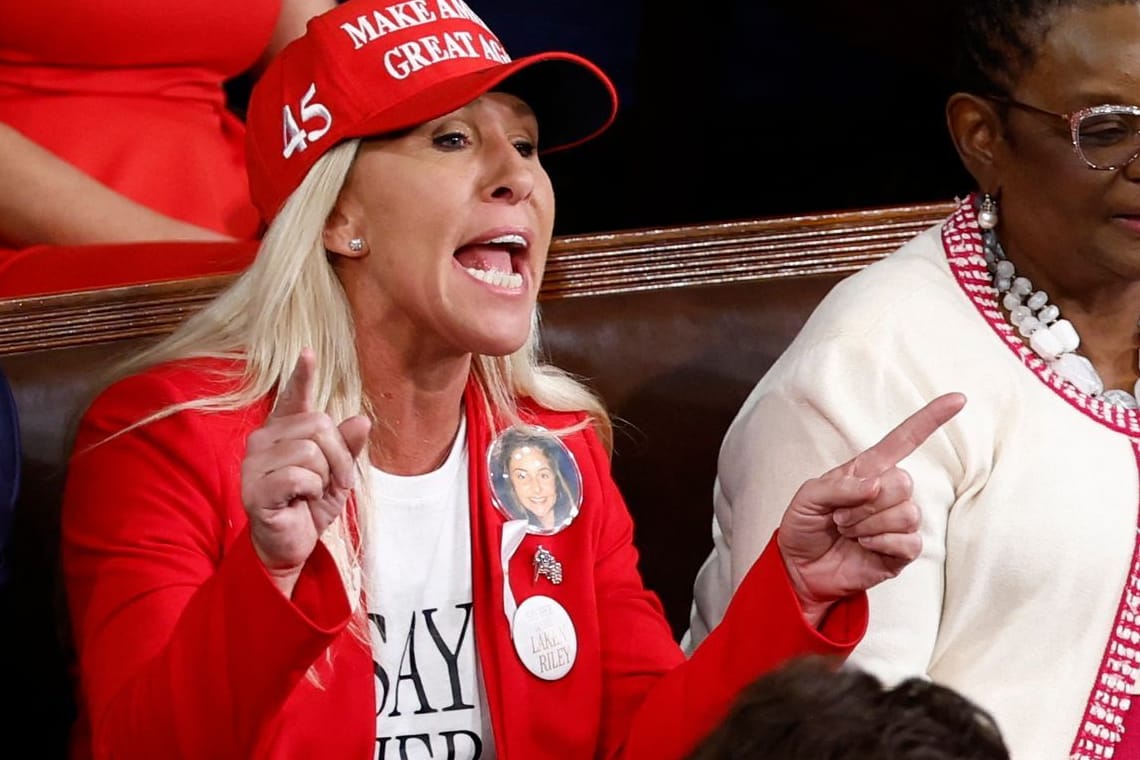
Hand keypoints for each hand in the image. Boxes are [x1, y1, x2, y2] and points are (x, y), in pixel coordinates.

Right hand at [240, 348, 370, 595]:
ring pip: (311, 450)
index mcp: (283, 431)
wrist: (291, 546)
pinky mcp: (254, 488)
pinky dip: (312, 490)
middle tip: (336, 482)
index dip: (302, 375)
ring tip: (316, 493)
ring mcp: (254, 463)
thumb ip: (349, 447)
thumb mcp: (339, 474)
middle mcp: (263, 440)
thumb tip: (363, 419)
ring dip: (326, 477)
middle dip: (340, 456)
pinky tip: (300, 501)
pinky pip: (300, 475)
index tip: (308, 353)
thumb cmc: (310, 506)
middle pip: (318, 425)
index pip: (292, 397)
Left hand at [776, 392, 965, 625]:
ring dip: (869, 525)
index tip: (958, 399)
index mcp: (868, 470)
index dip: (930, 419)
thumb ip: (839, 486)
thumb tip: (875, 484)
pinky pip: (909, 542)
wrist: (799, 567)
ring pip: (907, 514)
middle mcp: (889, 492)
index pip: (904, 440)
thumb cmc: (804, 526)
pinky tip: (864, 546)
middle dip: (866, 503)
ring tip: (849, 531)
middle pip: (904, 483)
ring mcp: (898, 522)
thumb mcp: (808, 497)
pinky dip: (880, 544)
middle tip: (841, 516)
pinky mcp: (902, 551)